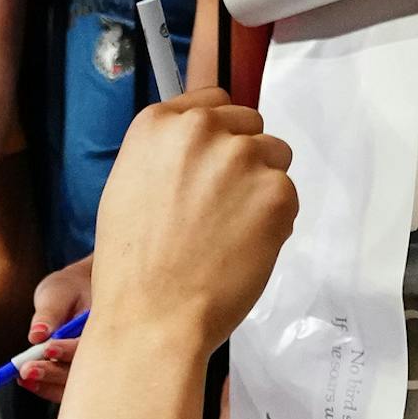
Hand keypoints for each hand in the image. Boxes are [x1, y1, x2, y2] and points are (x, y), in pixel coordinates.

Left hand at [19, 256, 93, 402]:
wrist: (76, 294)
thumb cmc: (69, 290)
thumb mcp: (59, 293)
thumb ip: (50, 313)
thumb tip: (37, 334)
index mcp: (103, 327)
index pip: (89, 343)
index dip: (68, 349)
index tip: (47, 348)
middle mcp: (100, 351)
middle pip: (82, 370)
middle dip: (53, 373)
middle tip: (27, 371)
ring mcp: (90, 366)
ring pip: (73, 385)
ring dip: (47, 384)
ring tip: (23, 378)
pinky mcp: (77, 375)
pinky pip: (64, 388)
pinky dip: (45, 387)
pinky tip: (27, 382)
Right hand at [92, 88, 296, 357]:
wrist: (153, 316)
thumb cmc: (134, 267)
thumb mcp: (129, 188)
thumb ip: (168, 156)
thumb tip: (201, 152)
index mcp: (159, 124)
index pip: (213, 102)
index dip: (219, 134)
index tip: (214, 161)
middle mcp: (201, 129)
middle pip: (249, 125)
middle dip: (243, 159)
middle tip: (222, 207)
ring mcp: (242, 157)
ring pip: (275, 157)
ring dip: (262, 187)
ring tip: (231, 232)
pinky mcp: (276, 191)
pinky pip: (288, 196)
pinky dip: (274, 222)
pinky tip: (243, 249)